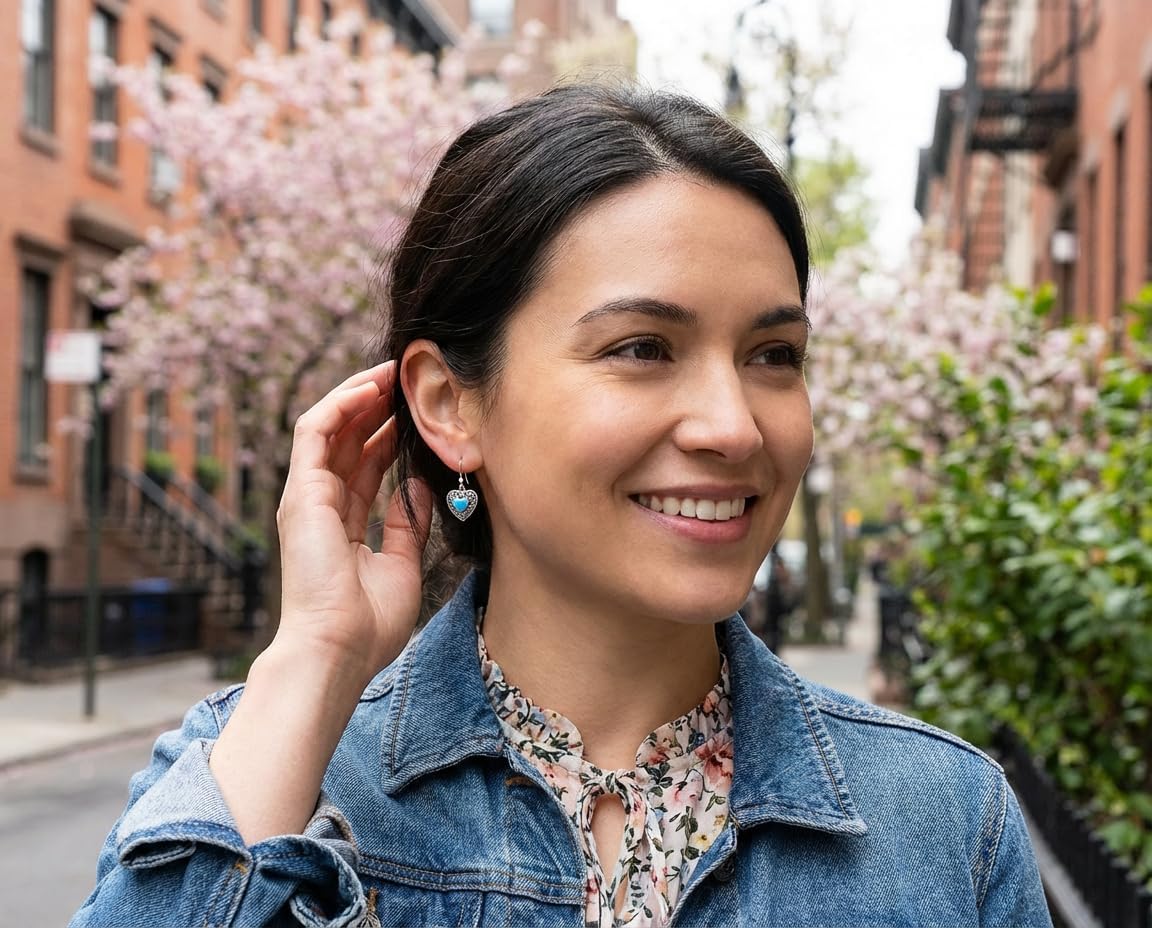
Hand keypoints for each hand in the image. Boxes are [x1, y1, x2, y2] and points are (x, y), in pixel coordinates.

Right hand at [274, 361, 432, 682]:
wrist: (339, 649)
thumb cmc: (369, 623)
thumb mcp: (402, 564)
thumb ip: (408, 524)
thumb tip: (420, 487)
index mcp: (341, 525)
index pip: (364, 467)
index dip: (387, 435)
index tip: (415, 412)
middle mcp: (320, 506)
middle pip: (347, 442)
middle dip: (376, 408)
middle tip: (407, 381)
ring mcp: (307, 497)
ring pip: (329, 428)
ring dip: (359, 396)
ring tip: (391, 372)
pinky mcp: (300, 491)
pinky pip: (315, 431)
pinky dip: (341, 405)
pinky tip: (370, 388)